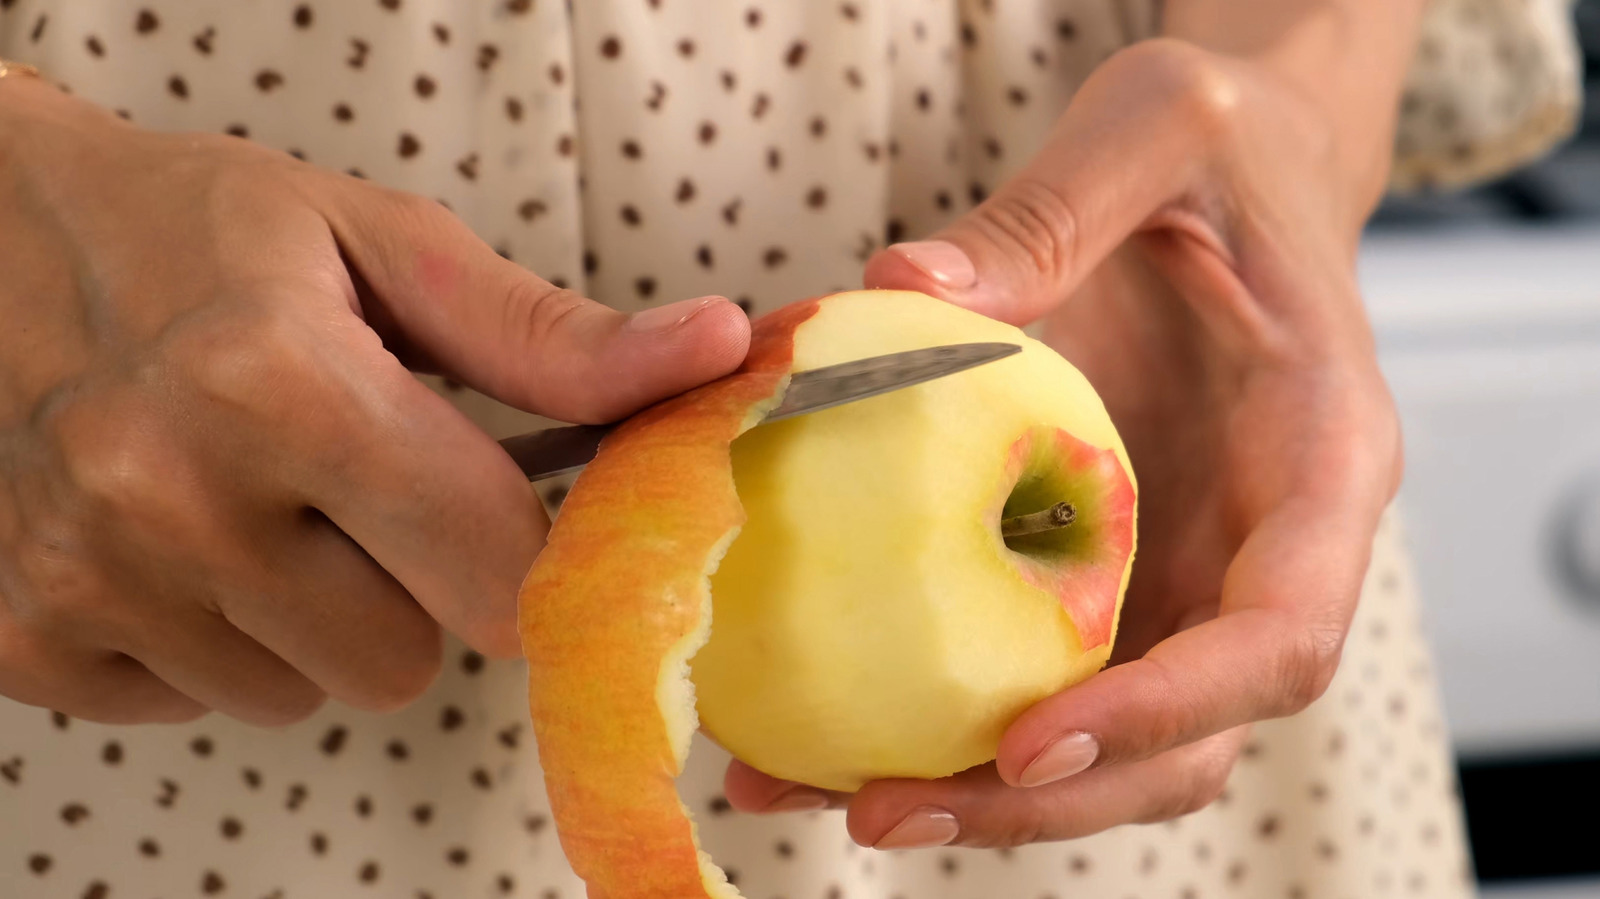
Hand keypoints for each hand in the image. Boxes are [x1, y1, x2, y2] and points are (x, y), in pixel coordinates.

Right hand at [0, 77, 748, 724]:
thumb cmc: (201, 232)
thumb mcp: (385, 249)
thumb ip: (550, 334)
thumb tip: (710, 352)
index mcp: (280, 382)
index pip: (496, 574)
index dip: (528, 554)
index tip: (511, 511)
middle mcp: (169, 492)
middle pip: (407, 660)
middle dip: (414, 587)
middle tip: (357, 486)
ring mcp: (85, 576)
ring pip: (306, 695)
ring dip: (312, 618)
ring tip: (259, 502)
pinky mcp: (25, 633)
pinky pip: (198, 706)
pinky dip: (213, 640)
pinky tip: (182, 540)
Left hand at [724, 39, 1401, 846]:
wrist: (1232, 175)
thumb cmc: (1224, 147)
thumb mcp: (1160, 125)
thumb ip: (1054, 210)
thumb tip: (897, 289)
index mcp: (1322, 461)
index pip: (1278, 639)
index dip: (1167, 713)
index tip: (1031, 750)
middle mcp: (1262, 550)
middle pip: (1189, 740)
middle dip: (1043, 803)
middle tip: (882, 809)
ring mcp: (1185, 574)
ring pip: (1107, 742)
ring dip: (971, 791)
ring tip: (810, 786)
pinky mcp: (1109, 570)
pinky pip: (1035, 671)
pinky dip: (937, 715)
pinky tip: (813, 718)